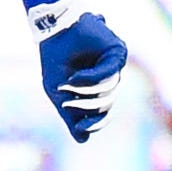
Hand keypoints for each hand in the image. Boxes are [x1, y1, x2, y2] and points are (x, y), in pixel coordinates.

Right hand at [26, 0, 128, 141]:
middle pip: (106, 103)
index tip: (82, 128)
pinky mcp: (117, 52)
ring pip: (108, 91)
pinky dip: (90, 79)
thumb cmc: (55, 59)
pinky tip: (74, 79)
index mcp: (96, 89)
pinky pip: (108, 73)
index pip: (102, 111)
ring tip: (66, 85)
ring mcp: (114, 66)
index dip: (95, 122)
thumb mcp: (57, 93)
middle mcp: (108, 78)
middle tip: (67, 103)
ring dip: (85, 92)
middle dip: (85, 107)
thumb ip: (71, 116)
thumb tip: (84, 141)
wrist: (53, 30)